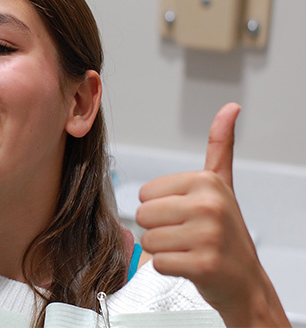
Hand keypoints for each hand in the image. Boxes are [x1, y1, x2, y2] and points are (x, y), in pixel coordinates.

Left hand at [136, 103, 288, 326]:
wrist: (245, 281)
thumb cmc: (225, 233)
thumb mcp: (221, 184)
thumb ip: (219, 145)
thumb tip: (230, 108)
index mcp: (206, 181)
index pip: (144, 193)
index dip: (159, 208)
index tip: (186, 215)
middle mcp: (209, 204)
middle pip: (143, 215)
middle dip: (159, 229)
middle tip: (186, 235)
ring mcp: (208, 235)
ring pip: (148, 239)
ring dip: (163, 249)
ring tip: (188, 248)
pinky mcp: (204, 264)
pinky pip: (159, 262)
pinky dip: (169, 268)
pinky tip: (190, 264)